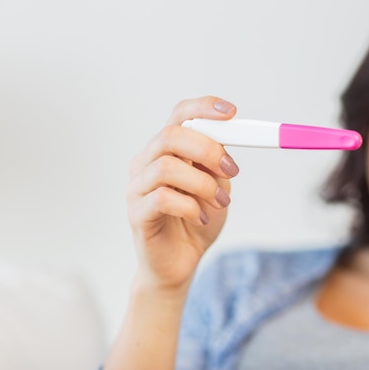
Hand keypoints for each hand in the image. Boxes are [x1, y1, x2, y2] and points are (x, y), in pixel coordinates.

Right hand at [126, 96, 238, 291]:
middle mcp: (146, 162)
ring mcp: (137, 187)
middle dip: (207, 149)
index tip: (231, 112)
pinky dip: (190, 207)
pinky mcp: (136, 214)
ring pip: (166, 167)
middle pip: (170, 135)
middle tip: (231, 169)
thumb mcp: (217, 186)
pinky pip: (161, 199)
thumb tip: (229, 139)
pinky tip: (201, 218)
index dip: (204, 108)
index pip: (179, 115)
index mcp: (167, 150)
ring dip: (203, 183)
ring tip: (221, 201)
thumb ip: (217, 163)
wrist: (181, 261)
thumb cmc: (197, 219)